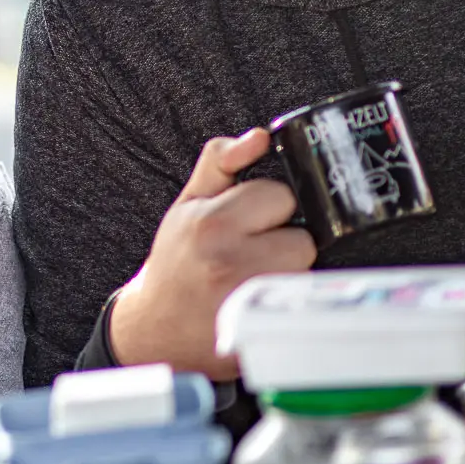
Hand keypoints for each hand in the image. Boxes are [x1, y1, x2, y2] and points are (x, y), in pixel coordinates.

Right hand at [106, 129, 315, 380]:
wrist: (158, 324)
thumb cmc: (177, 261)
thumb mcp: (188, 202)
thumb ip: (221, 161)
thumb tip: (258, 136)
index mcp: (211, 222)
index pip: (279, 196)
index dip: (266, 208)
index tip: (246, 222)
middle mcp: (229, 260)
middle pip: (301, 236)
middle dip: (282, 240)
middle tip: (252, 251)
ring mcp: (249, 298)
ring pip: (306, 269)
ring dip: (288, 269)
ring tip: (256, 275)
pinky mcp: (263, 327)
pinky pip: (302, 299)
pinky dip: (289, 296)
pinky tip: (260, 298)